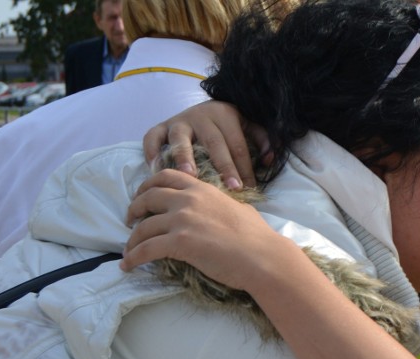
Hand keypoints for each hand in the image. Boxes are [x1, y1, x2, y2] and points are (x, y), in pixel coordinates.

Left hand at [123, 168, 278, 291]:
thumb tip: (225, 207)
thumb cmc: (258, 237)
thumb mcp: (239, 209)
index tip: (143, 196)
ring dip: (132, 240)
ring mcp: (182, 220)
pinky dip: (133, 258)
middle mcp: (187, 200)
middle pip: (147, 198)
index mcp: (202, 189)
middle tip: (130, 221)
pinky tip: (127, 266)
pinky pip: (146, 249)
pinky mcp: (178, 242)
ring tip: (129, 251)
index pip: (166, 177)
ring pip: (143, 227)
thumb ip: (222, 204)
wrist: (263, 257)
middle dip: (134, 209)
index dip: (148, 185)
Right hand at [143, 101, 270, 189]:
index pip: (238, 145)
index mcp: (225, 115)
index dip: (245, 167)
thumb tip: (269, 159)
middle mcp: (202, 115)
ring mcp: (179, 121)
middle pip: (214, 143)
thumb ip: (263, 140)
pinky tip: (155, 168)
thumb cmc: (229, 126)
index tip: (249, 189)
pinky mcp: (161, 126)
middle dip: (224, 167)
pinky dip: (151, 150)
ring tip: (188, 175)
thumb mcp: (249, 126)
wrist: (205, 107)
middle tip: (230, 188)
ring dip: (184, 156)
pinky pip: (152, 136)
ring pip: (181, 138)